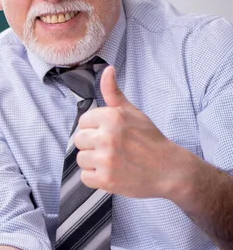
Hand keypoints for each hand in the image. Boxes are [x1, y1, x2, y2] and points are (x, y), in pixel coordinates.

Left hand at [75, 66, 181, 196]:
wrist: (170, 170)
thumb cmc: (149, 140)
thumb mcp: (132, 112)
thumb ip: (113, 92)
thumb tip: (107, 70)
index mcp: (111, 117)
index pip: (83, 122)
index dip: (95, 129)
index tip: (111, 134)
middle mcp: (107, 137)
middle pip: (79, 140)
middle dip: (93, 146)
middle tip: (113, 149)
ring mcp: (106, 159)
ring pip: (81, 159)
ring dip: (94, 163)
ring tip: (113, 161)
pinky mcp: (106, 180)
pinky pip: (85, 178)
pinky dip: (96, 179)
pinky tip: (112, 173)